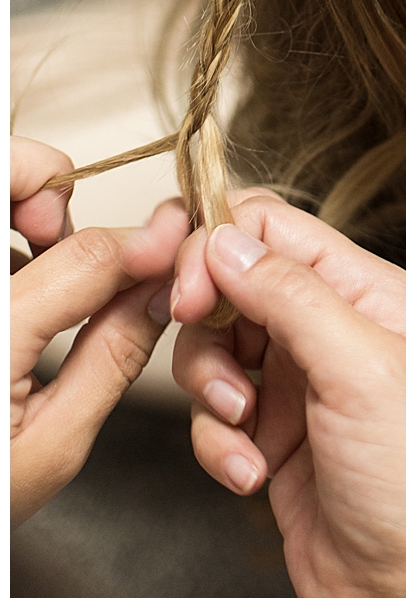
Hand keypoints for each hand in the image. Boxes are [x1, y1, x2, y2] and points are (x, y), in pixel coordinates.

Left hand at [11, 136, 183, 525]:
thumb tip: (163, 293)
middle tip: (58, 225)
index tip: (173, 243)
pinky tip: (12, 277)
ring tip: (35, 250)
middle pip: (7, 172)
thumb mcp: (50, 448)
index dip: (145, 240)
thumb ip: (111, 359)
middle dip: (45, 181)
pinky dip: (6, 239)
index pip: (87, 255)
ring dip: (21, 203)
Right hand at [170, 190, 405, 596]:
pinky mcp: (274, 431)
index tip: (184, 292)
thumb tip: (227, 236)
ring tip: (248, 431)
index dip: (214, 244)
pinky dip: (218, 443)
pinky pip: (213, 414)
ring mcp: (301, 380)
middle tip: (222, 379)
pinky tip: (252, 474)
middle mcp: (333, 326)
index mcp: (367, 292)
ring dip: (212, 395)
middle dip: (207, 332)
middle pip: (229, 284)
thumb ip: (292, 296)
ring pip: (213, 350)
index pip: (273, 226)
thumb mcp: (360, 371)